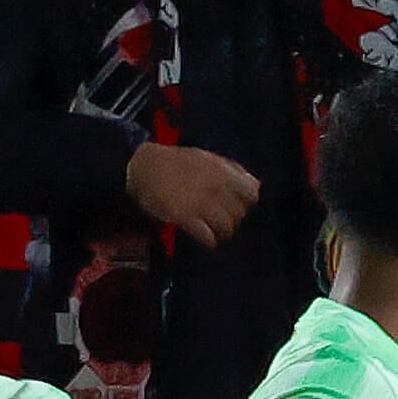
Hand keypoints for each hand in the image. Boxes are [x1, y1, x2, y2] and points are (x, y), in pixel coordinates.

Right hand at [125, 143, 261, 249]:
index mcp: (222, 171)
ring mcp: (200, 203)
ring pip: (227, 227)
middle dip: (234, 217)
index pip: (252, 193)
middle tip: (222, 217)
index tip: (239, 203)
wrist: (143, 167)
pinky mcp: (185, 217)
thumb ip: (232, 170)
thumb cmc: (177, 163)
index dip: (247, 201)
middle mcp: (215, 187)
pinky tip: (205, 236)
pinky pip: (208, 237)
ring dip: (222, 231)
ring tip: (214, 229)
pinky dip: (209, 240)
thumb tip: (254, 184)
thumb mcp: (207, 158)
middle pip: (240, 213)